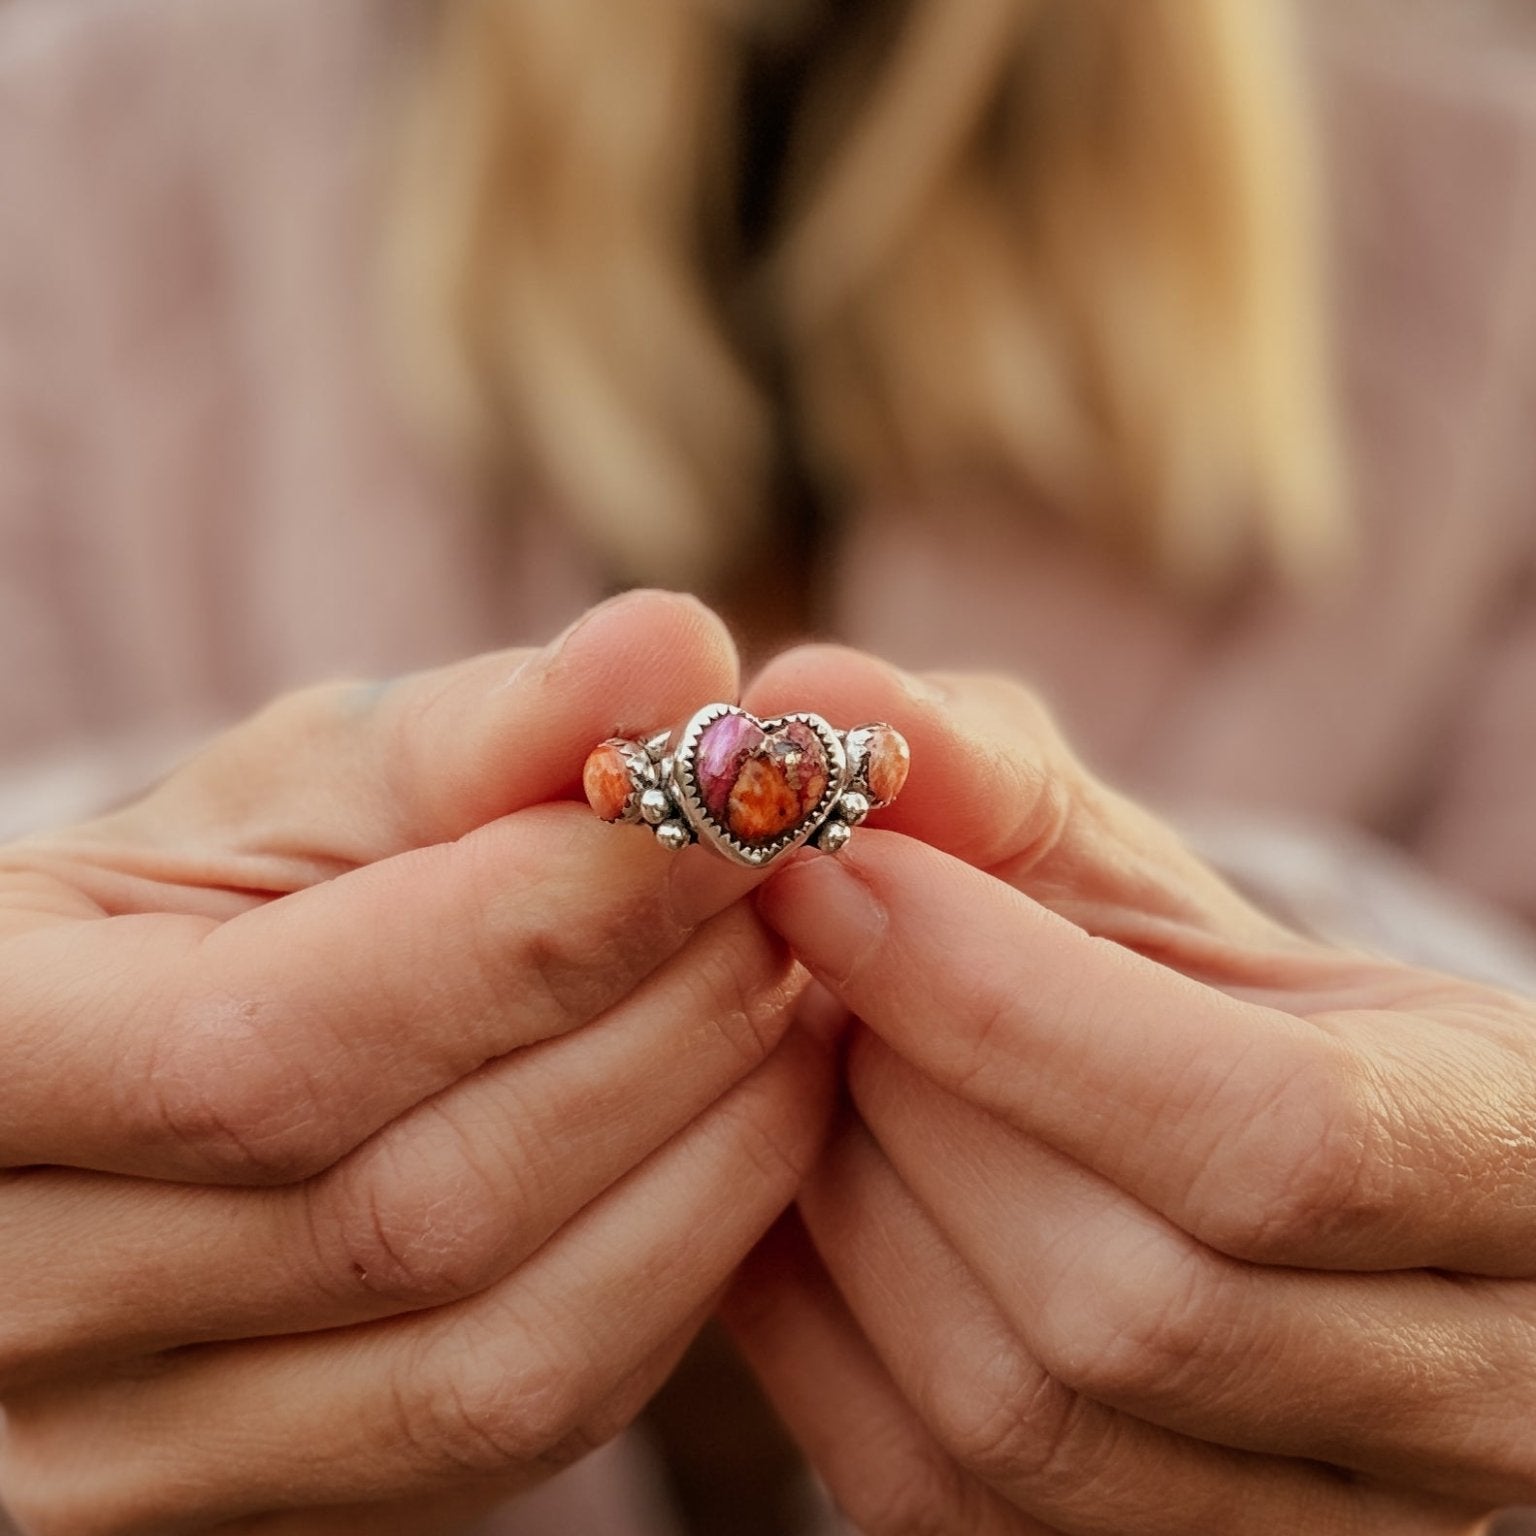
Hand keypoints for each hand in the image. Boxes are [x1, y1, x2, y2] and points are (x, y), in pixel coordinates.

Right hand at [0, 591, 834, 1535]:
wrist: (153, 1062)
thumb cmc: (217, 896)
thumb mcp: (301, 789)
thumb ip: (481, 729)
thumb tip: (679, 652)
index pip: (285, 1043)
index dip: (547, 921)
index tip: (735, 803)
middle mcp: (12, 1320)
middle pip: (412, 1212)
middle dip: (657, 1025)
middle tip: (792, 893)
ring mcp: (136, 1459)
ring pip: (495, 1355)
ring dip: (706, 1153)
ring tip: (792, 995)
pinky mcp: (281, 1511)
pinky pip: (529, 1425)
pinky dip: (681, 1262)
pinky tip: (745, 1120)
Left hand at [726, 645, 1526, 1534]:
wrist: (1225, 1143)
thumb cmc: (1176, 979)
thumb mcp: (1116, 862)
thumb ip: (984, 779)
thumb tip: (807, 700)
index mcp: (1516, 1162)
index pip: (1281, 1139)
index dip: (1015, 1005)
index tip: (828, 870)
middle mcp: (1464, 1391)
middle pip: (1130, 1304)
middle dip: (916, 1102)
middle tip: (816, 965)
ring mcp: (1310, 1522)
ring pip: (1020, 1421)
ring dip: (850, 1208)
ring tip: (817, 1063)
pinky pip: (929, 1494)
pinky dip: (815, 1320)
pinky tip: (792, 1179)